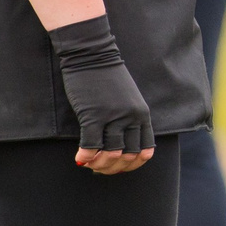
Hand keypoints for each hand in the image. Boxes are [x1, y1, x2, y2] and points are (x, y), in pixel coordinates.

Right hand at [49, 15, 154, 172]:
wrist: (92, 55)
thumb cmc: (107, 77)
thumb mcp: (127, 99)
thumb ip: (128, 120)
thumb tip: (119, 147)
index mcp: (142, 115)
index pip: (145, 151)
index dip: (132, 165)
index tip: (119, 167)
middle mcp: (132, 118)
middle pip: (128, 156)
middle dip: (114, 168)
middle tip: (100, 169)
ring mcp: (114, 117)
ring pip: (111, 154)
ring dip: (99, 164)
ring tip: (89, 164)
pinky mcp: (94, 115)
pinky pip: (92, 144)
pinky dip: (86, 155)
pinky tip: (79, 158)